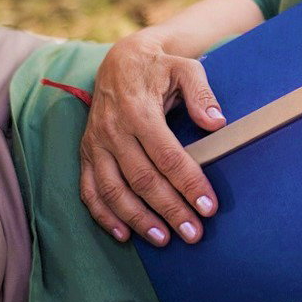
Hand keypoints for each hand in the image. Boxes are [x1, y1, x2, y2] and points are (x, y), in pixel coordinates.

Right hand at [78, 31, 227, 245]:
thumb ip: (201, 93)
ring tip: (164, 240)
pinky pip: (89, 191)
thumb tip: (217, 122)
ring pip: (114, 191)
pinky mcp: (85, 154)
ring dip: (138, 219)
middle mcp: (113, 131)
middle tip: (193, 234)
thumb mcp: (185, 69)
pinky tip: (124, 235)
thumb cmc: (159, 69)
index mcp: (139, 111)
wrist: (120, 62)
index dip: (188, 182)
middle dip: (169, 209)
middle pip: (142, 179)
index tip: (208, 206)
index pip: (167, 155)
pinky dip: (104, 216)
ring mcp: (95, 145)